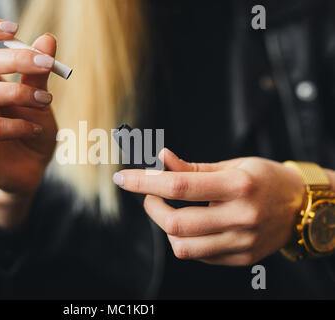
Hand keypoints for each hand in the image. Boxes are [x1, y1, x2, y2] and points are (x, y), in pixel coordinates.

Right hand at [0, 17, 57, 227]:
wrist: (28, 172)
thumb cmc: (30, 131)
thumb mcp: (39, 98)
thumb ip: (38, 73)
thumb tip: (48, 39)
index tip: (14, 27)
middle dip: (14, 59)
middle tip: (46, 65)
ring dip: (16, 91)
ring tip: (46, 101)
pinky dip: (19, 125)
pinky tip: (35, 129)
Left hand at [112, 149, 304, 265]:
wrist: (300, 206)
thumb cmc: (263, 179)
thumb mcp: (232, 165)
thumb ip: (192, 168)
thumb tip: (160, 159)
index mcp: (238, 185)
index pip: (178, 185)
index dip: (144, 182)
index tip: (123, 179)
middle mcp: (240, 216)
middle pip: (176, 223)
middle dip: (152, 208)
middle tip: (151, 195)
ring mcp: (241, 242)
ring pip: (183, 246)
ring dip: (167, 228)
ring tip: (174, 211)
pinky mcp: (241, 258)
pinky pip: (199, 255)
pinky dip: (187, 240)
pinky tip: (195, 225)